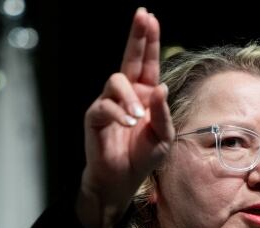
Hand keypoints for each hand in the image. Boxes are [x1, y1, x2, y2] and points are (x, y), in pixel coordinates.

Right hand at [77, 7, 173, 227]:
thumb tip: (161, 87)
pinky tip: (128, 124)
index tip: (150, 17)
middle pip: (130, 58)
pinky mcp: (95, 116)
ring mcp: (109, 103)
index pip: (148, 63)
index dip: (149, 41)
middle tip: (142, 15)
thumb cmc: (142, 158)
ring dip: (129, 97)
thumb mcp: (163, 137)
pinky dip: (118, 113)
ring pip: (116, 81)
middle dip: (137, 37)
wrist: (122, 180)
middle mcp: (127, 94)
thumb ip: (162, 113)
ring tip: (137, 118)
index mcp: (145, 95)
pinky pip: (104, 106)